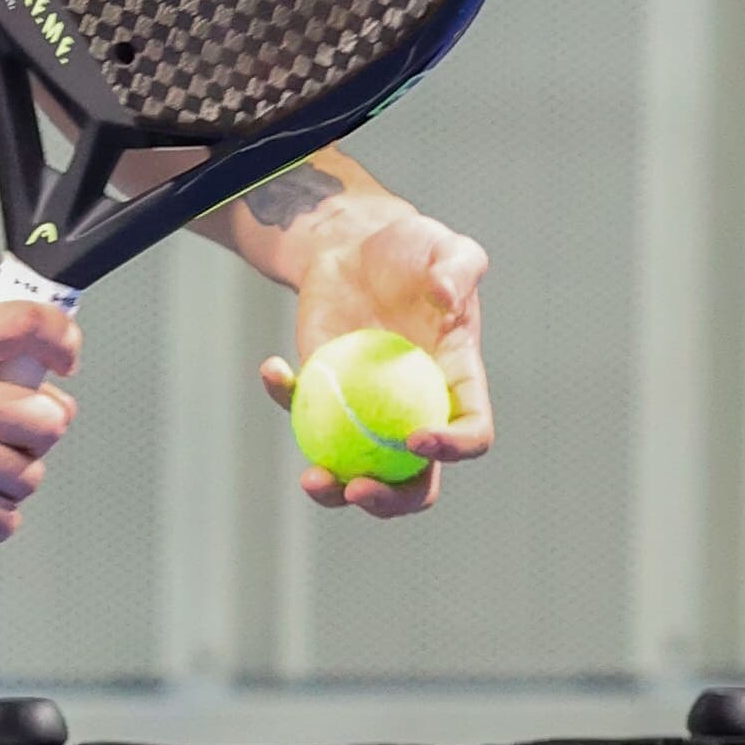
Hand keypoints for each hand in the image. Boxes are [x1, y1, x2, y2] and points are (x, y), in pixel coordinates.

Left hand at [259, 196, 491, 520]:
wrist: (356, 248)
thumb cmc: (411, 250)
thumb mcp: (446, 245)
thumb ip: (459, 267)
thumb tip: (446, 299)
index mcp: (458, 386)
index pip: (471, 432)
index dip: (452, 448)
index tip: (415, 438)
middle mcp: (417, 412)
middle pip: (415, 480)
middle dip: (391, 500)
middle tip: (359, 488)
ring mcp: (368, 414)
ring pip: (358, 471)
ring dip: (335, 489)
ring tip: (312, 478)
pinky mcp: (326, 398)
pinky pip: (303, 416)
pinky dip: (283, 399)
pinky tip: (273, 368)